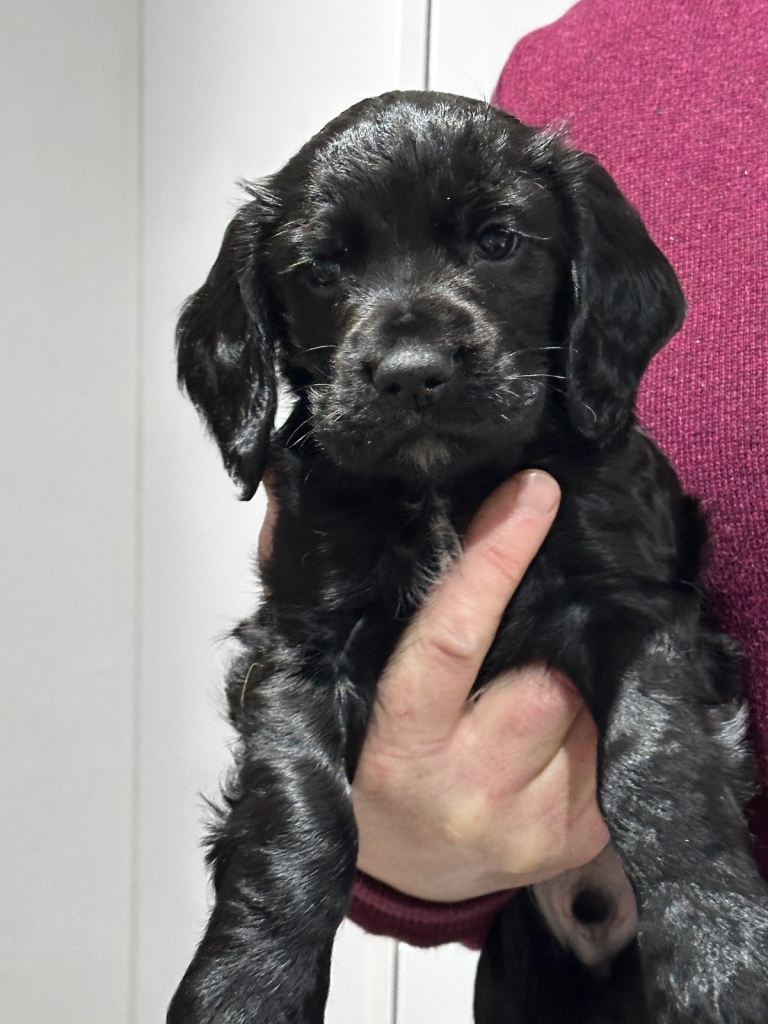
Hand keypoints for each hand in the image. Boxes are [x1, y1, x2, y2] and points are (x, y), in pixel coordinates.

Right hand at [351, 471, 608, 900]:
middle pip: (545, 679)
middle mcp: (470, 791)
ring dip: (576, 681)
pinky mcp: (580, 841)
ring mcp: (533, 824)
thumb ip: (313, 591)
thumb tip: (284, 485)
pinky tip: (564, 725)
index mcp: (400, 749)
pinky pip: (613, 748)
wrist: (407, 875)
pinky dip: (595, 721)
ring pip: (590, 710)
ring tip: (538, 682)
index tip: (531, 494)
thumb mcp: (332, 689)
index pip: (452, 641)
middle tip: (533, 625)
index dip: (493, 561)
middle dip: (548, 641)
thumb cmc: (363, 765)